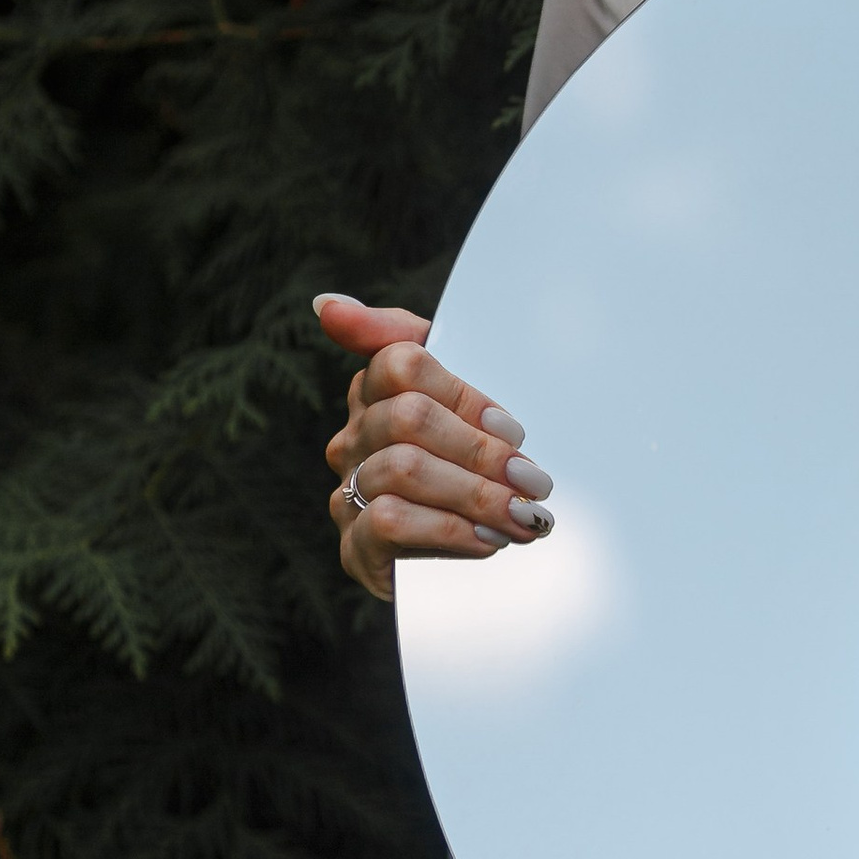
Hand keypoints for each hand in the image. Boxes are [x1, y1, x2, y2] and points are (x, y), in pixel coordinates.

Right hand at [317, 291, 552, 604]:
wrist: (468, 552)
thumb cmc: (468, 464)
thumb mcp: (461, 397)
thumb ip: (408, 338)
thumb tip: (326, 306)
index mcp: (375, 393)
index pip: (403, 364)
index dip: (464, 396)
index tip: (512, 429)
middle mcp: (353, 439)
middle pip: (408, 417)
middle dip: (481, 450)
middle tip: (533, 478)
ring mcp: (349, 493)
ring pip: (402, 469)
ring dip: (476, 495)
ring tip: (524, 514)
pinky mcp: (356, 548)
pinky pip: (389, 523)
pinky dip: (449, 531)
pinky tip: (488, 540)